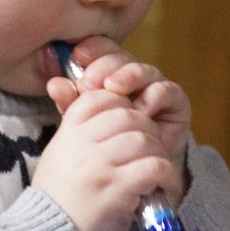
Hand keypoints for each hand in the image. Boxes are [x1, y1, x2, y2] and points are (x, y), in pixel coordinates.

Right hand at [33, 86, 181, 230]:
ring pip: (144, 139)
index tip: (130, 124)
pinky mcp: (116, 190)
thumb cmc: (56, 201)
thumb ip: (79, 135)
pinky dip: (165, 175)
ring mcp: (99, 166)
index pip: (100, 98)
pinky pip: (153, 167)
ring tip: (157, 172)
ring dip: (158, 154)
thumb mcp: (59, 157)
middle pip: (128, 115)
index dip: (122, 105)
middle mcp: (82, 144)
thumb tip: (110, 112)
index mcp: (67, 133)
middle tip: (150, 150)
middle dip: (147, 129)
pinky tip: (162, 187)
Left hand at [46, 37, 190, 189]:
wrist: (133, 181)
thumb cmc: (106, 147)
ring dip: (129, 75)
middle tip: (91, 79)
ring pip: (145, 70)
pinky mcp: (176, 105)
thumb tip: (54, 83)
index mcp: (107, 76)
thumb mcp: (83, 124)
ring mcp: (154, 89)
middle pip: (122, 58)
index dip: (91, 49)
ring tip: (114, 87)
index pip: (101, 51)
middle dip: (106, 64)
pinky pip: (169, 91)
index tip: (77, 55)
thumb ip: (71, 103)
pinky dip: (156, 94)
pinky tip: (142, 106)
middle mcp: (132, 79)